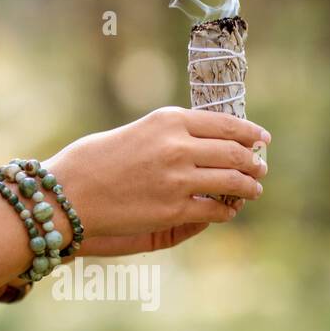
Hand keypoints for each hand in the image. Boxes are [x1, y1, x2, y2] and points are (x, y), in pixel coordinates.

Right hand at [43, 107, 268, 239]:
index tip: (261, 138)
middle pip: (235, 153)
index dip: (249, 132)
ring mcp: (178, 179)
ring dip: (249, 187)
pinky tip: (227, 210)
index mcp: (168, 120)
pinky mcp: (174, 210)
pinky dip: (227, 210)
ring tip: (252, 189)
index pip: (225, 123)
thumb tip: (207, 144)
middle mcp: (178, 146)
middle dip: (253, 161)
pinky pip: (215, 210)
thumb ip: (170, 135)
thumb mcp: (136, 132)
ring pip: (233, 182)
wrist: (67, 193)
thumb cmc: (93, 161)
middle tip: (260, 167)